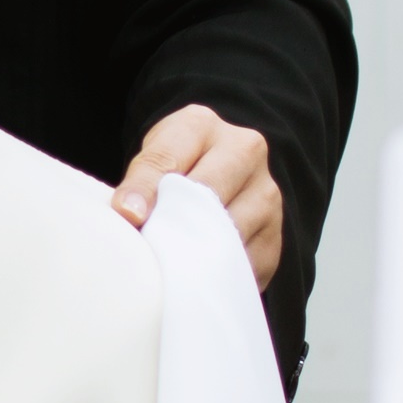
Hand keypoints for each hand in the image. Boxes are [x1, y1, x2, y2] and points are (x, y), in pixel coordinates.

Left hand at [113, 103, 281, 286]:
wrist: (216, 175)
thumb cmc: (175, 168)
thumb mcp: (151, 159)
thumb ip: (139, 180)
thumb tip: (129, 214)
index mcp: (202, 126)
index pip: (166, 160)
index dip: (144, 190)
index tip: (128, 217)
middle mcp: (245, 150)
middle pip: (204, 196)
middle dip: (173, 225)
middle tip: (150, 248)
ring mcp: (266, 193)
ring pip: (227, 233)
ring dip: (195, 254)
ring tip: (171, 265)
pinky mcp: (274, 235)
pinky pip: (243, 263)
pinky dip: (218, 274)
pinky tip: (198, 276)